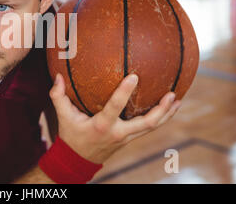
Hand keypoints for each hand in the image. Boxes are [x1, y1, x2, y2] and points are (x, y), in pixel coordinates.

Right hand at [49, 73, 181, 163]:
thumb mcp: (63, 116)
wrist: (78, 160)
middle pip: (146, 124)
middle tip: (171, 94)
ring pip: (152, 127)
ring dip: (166, 114)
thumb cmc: (71, 135)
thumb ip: (58, 95)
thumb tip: (58, 75)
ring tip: (177, 99)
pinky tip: (168, 107)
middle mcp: (118, 133)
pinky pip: (148, 128)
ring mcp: (126, 137)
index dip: (124, 93)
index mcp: (102, 126)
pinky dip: (161, 117)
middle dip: (161, 110)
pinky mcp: (129, 138)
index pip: (115, 107)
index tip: (134, 76)